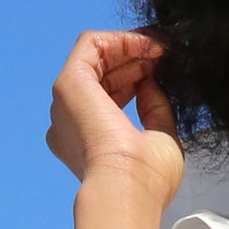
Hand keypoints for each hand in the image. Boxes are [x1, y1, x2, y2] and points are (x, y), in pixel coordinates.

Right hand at [47, 30, 182, 204]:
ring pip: (95, 57)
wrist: (127, 189)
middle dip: (133, 59)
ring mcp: (66, 101)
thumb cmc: (145, 180)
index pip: (108, 96)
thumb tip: (150, 82)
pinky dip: (120, 40)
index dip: (135, 76)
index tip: (160, 68)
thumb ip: (153, 109)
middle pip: (101, 75)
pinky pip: (91, 45)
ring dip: (129, 47)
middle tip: (163, 54)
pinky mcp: (68, 83)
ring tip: (158, 49)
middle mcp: (70, 121)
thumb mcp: (158, 140)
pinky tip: (146, 45)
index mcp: (85, 141)